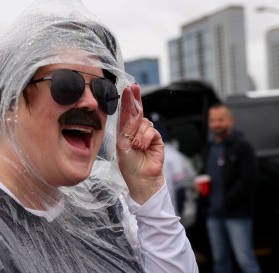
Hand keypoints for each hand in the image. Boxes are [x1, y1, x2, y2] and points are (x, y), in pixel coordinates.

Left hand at [116, 84, 164, 203]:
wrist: (142, 178)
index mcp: (124, 132)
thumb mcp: (122, 145)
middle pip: (136, 111)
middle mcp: (135, 131)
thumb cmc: (129, 165)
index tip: (127, 89)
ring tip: (136, 147)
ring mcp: (146, 135)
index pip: (125, 114)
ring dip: (139, 134)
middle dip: (135, 99)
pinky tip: (142, 147)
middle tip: (134, 88)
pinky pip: (151, 130)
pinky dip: (146, 138)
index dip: (127, 101)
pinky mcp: (156, 139)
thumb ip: (127, 128)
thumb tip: (136, 115)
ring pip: (144, 122)